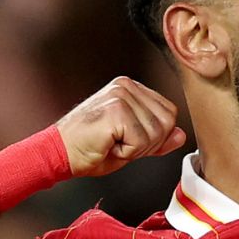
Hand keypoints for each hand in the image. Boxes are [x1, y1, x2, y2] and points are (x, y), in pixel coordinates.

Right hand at [56, 77, 186, 176]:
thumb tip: (181, 135)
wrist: (58, 153)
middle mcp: (127, 86)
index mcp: (131, 88)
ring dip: (136, 149)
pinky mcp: (115, 110)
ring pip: (156, 133)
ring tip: (112, 143)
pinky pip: (141, 141)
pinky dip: (127, 152)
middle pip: (167, 122)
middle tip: (119, 143)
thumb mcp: (131, 144)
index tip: (128, 140)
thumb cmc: (89, 148)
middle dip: (148, 144)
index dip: (155, 137)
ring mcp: (121, 95)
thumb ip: (157, 138)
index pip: (169, 113)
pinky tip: (108, 145)